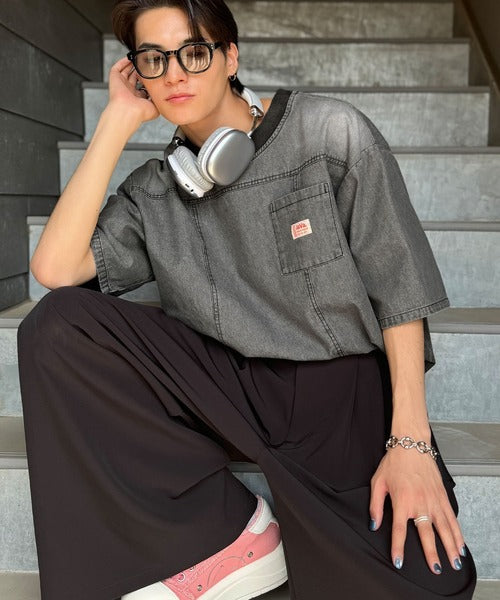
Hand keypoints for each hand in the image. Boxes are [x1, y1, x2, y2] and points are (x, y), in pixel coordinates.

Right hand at [107, 56, 159, 125]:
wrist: (128, 112)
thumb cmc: (140, 112)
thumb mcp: (155, 107)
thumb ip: (159, 99)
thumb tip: (163, 93)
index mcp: (138, 98)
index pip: (143, 87)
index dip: (148, 80)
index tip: (154, 74)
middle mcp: (129, 92)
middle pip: (134, 78)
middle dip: (140, 71)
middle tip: (145, 64)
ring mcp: (122, 85)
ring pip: (126, 72)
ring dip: (131, 65)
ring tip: (138, 58)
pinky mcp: (115, 79)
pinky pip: (117, 68)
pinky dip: (122, 62)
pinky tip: (129, 58)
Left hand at [369, 447, 465, 573]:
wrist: (412, 445)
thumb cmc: (394, 463)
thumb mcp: (378, 482)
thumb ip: (375, 506)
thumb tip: (374, 525)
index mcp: (402, 501)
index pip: (400, 530)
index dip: (398, 548)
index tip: (399, 562)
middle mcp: (420, 503)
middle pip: (426, 534)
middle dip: (431, 554)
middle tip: (435, 569)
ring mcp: (434, 500)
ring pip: (444, 528)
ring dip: (450, 547)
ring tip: (454, 562)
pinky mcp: (442, 496)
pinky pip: (452, 518)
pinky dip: (457, 532)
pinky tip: (460, 544)